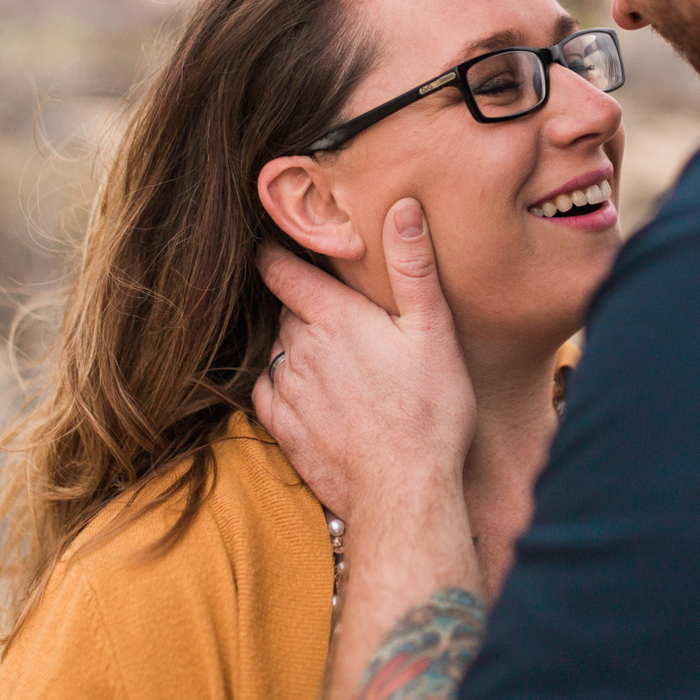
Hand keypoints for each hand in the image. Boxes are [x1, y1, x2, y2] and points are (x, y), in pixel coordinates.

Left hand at [253, 198, 475, 527]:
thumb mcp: (432, 330)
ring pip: (278, 350)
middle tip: (333, 309)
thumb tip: (402, 206)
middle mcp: (300, 348)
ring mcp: (288, 391)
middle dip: (302, 304)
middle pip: (285, 310)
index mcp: (333, 317)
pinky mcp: (284, 429)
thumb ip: (412, 266)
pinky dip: (282, 384)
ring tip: (331, 355)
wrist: (404, 492)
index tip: (276, 243)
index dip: (275, 251)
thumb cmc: (429, 410)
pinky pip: (267, 392)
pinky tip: (309, 391)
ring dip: (296, 346)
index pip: (280, 269)